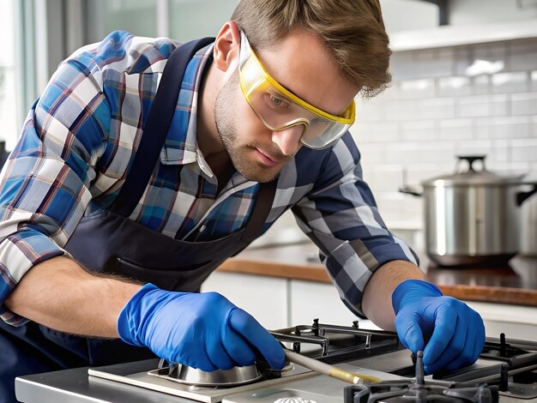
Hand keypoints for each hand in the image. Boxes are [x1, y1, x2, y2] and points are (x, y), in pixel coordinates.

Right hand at [117, 283, 285, 370]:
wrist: (154, 312)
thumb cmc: (186, 311)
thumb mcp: (214, 308)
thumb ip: (235, 324)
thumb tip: (260, 343)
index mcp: (221, 307)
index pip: (250, 326)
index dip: (267, 345)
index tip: (278, 358)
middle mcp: (211, 318)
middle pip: (240, 349)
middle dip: (244, 357)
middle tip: (240, 354)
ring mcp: (198, 333)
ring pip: (225, 361)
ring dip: (224, 361)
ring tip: (213, 349)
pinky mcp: (186, 348)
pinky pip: (207, 365)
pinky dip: (208, 363)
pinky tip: (201, 352)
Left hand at [392, 279, 484, 373]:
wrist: (426, 307)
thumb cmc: (417, 313)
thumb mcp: (406, 319)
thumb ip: (410, 333)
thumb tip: (418, 349)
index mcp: (447, 305)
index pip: (445, 330)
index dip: (436, 349)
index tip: (425, 360)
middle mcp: (464, 312)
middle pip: (457, 344)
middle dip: (440, 359)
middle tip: (427, 366)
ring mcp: (474, 322)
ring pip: (466, 352)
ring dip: (449, 363)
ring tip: (434, 365)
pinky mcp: (478, 333)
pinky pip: (472, 354)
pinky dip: (458, 362)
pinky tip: (445, 361)